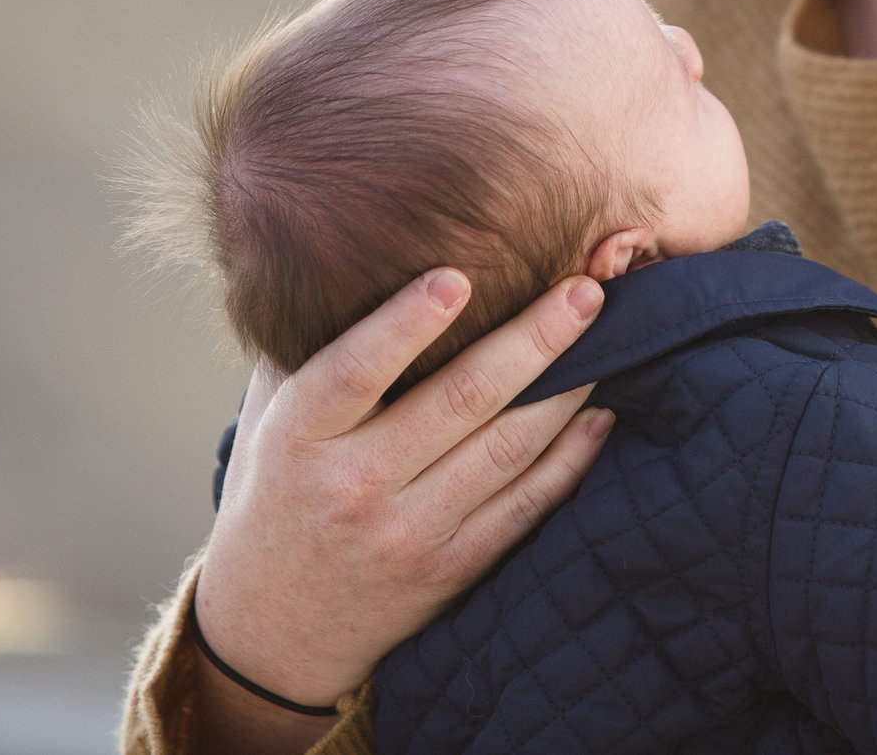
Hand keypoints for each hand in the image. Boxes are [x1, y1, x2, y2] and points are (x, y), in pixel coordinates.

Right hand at [189, 269, 610, 749]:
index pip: (352, 371)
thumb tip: (355, 249)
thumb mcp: (266, 417)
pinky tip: (602, 413)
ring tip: (611, 334)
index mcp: (299, 438)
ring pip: (507, 449)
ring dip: (568, 388)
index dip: (404, 326)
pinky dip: (571, 456)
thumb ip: (306, 345)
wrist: (271, 629)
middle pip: (459, 401)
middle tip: (586, 288)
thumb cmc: (276, 489)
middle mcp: (354, 486)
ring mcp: (408, 532)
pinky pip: (526, 504)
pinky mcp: (452, 568)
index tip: (457, 277)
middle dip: (534, 339)